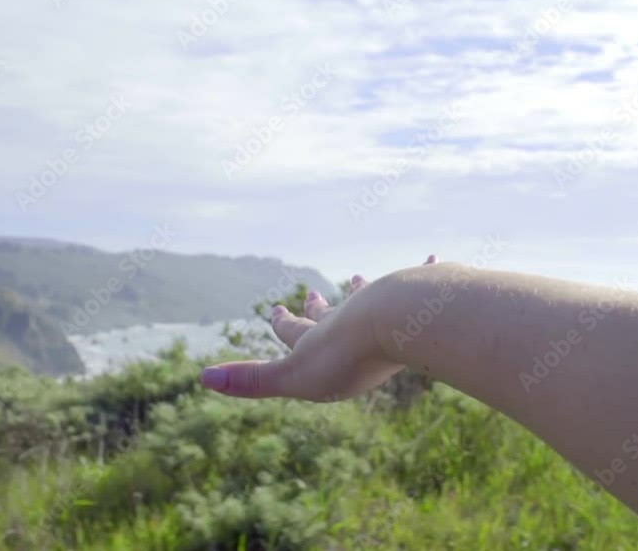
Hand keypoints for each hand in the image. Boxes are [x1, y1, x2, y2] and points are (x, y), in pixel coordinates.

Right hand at [199, 255, 438, 400]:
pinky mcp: (419, 297)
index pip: (295, 332)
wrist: (399, 320)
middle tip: (312, 292)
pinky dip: (429, 269)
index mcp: (320, 338)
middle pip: (330, 312)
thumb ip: (254, 380)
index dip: (284, 324)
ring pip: (370, 296)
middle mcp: (349, 318)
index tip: (276, 309)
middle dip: (318, 306)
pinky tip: (435, 257)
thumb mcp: (296, 376)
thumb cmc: (349, 355)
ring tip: (358, 277)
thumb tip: (202, 376)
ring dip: (361, 290)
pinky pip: (426, 280)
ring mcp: (383, 306)